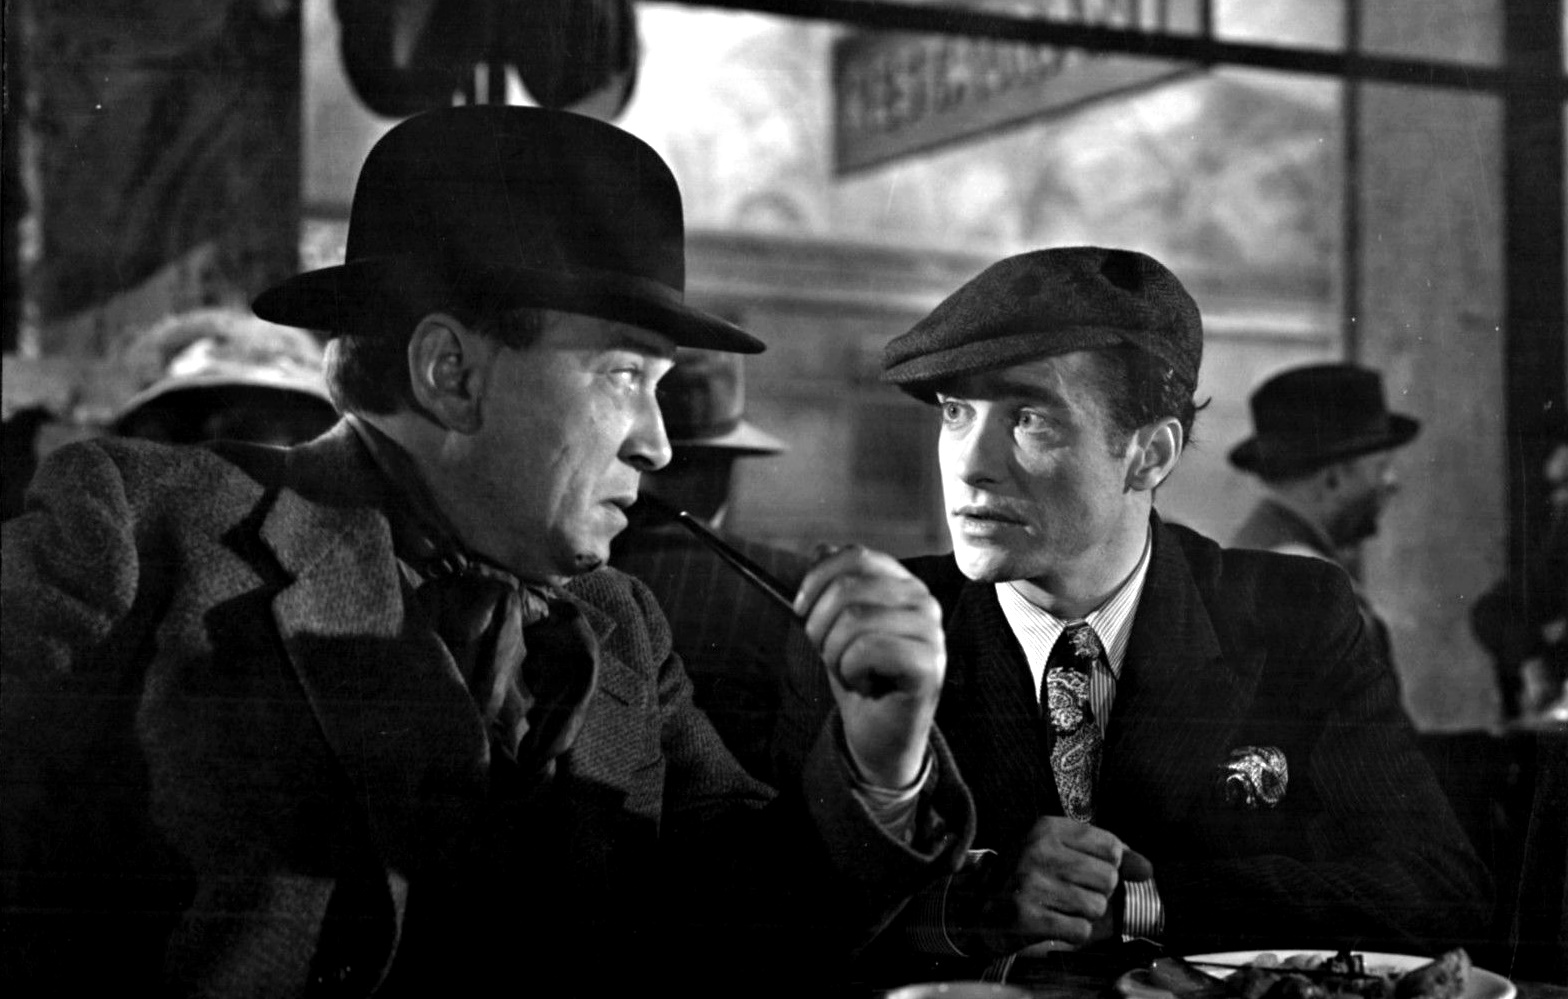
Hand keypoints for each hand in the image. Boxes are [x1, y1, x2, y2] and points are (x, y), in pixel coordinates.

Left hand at [794, 545, 944, 788]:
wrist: (878, 734)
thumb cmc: (860, 677)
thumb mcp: (836, 626)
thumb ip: (833, 586)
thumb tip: (821, 549)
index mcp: (902, 583)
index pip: (855, 555)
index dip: (816, 580)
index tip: (800, 610)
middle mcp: (923, 600)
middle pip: (847, 588)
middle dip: (820, 626)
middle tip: (831, 654)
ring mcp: (931, 631)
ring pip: (854, 620)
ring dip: (835, 655)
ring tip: (852, 671)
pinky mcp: (929, 664)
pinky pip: (868, 650)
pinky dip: (852, 672)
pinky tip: (867, 685)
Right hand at [975, 817, 1152, 952]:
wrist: (976, 906)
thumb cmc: (1027, 876)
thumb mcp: (1061, 851)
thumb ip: (1108, 855)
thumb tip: (1147, 869)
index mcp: (1048, 827)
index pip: (1111, 847)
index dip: (1108, 866)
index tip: (1087, 872)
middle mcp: (1038, 850)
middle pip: (1108, 879)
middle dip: (1096, 893)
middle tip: (1068, 892)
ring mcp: (1030, 883)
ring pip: (1097, 907)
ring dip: (1084, 915)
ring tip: (1058, 907)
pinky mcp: (1026, 916)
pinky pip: (1081, 931)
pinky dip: (1073, 933)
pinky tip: (1053, 922)